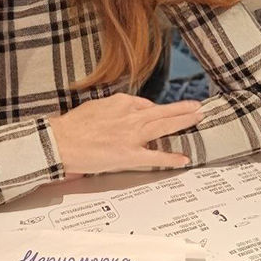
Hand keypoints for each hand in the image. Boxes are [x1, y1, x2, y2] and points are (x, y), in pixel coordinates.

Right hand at [49, 93, 202, 173]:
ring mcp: (132, 136)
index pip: (146, 105)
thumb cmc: (74, 126)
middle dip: (183, 109)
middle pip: (162, 112)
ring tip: (198, 119)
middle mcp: (130, 117)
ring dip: (183, 122)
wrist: (61, 141)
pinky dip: (170, 157)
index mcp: (121, 103)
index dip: (157, 110)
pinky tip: (183, 158)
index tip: (165, 112)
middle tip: (199, 107)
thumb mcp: (96, 105)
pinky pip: (154, 156)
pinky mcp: (129, 155)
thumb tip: (132, 107)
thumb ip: (116, 106)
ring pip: (163, 126)